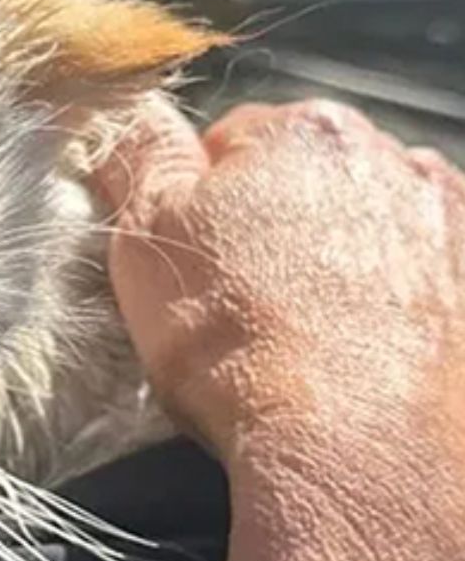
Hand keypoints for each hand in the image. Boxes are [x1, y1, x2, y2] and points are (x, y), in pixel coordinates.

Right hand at [91, 99, 464, 466]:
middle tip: (239, 305)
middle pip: (304, 181)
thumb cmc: (237, 341)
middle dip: (272, 228)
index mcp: (304, 130)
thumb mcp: (145, 239)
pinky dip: (389, 305)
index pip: (228, 143)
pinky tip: (360, 353)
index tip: (188, 263)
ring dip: (335, 263)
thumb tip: (128, 111)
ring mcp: (452, 225)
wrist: (352, 449)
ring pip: (365, 229)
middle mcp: (393, 159)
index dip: (194, 206)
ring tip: (303, 337)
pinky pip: (418, 280)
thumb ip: (138, 157)